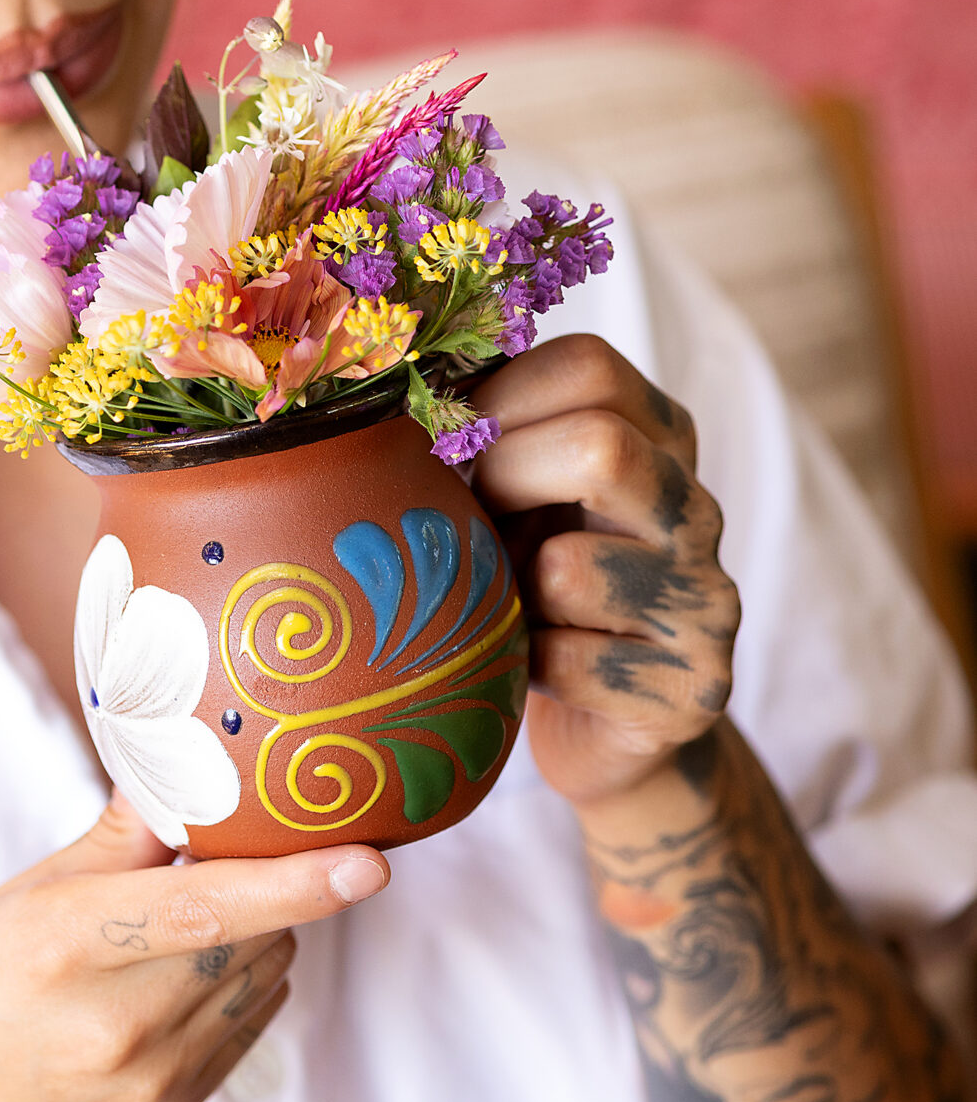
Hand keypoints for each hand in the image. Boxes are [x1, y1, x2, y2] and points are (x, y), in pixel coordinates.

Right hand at [0, 796, 388, 1101]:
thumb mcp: (4, 905)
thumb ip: (111, 844)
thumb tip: (186, 770)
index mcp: (60, 949)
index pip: (206, 909)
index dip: (296, 882)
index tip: (370, 860)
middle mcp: (114, 1027)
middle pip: (251, 936)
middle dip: (260, 884)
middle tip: (228, 845)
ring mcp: (148, 1085)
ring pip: (259, 980)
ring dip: (252, 935)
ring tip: (182, 918)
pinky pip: (244, 1030)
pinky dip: (234, 986)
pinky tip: (175, 974)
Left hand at [471, 334, 739, 810]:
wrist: (607, 734)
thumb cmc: (537, 592)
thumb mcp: (522, 498)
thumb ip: (490, 436)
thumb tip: (392, 375)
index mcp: (662, 442)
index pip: (590, 367)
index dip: (498, 395)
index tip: (450, 439)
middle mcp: (699, 512)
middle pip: (601, 447)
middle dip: (501, 479)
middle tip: (466, 519)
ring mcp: (707, 604)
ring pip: (571, 567)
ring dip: (508, 592)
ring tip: (504, 605)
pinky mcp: (692, 692)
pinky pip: (570, 662)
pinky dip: (526, 667)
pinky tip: (532, 670)